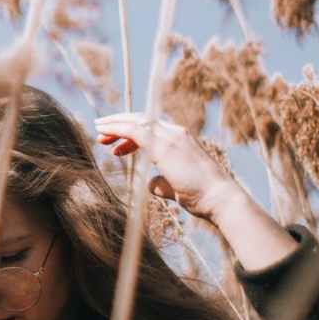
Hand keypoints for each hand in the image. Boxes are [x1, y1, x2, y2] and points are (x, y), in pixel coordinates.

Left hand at [94, 112, 233, 221]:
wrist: (219, 198)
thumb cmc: (202, 197)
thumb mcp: (177, 187)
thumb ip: (162, 183)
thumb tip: (150, 183)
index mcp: (180, 140)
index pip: (151, 130)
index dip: (131, 136)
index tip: (116, 146)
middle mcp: (176, 133)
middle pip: (142, 121)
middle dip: (120, 126)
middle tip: (101, 136)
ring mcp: (171, 136)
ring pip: (137, 121)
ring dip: (116, 125)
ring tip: (99, 132)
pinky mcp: (164, 145)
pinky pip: (135, 130)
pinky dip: (118, 128)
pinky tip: (105, 131)